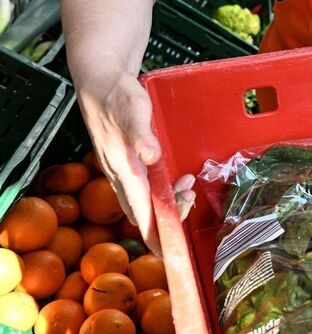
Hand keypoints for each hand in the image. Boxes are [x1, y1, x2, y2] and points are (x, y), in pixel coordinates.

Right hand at [75, 68, 194, 254]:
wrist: (100, 80)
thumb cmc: (117, 95)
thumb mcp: (133, 110)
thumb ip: (142, 136)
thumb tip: (152, 158)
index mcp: (122, 167)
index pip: (139, 211)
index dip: (154, 234)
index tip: (167, 253)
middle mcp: (120, 173)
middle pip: (142, 211)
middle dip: (167, 218)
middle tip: (189, 203)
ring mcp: (122, 168)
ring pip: (144, 199)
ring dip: (168, 201)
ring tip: (189, 188)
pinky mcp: (126, 161)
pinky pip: (144, 186)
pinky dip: (163, 189)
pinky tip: (177, 178)